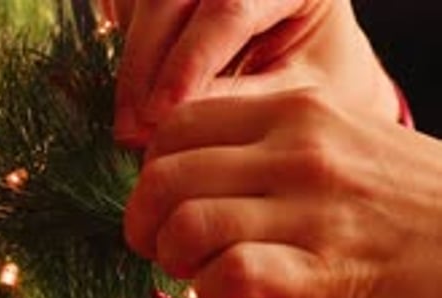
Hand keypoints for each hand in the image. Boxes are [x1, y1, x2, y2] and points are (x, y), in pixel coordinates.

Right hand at [106, 0, 396, 144]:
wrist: (322, 94)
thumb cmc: (323, 94)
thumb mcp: (293, 100)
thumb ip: (239, 103)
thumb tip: (172, 121)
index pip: (229, 5)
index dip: (189, 61)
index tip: (160, 115)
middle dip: (145, 65)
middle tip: (133, 132)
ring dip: (131, 63)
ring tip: (130, 127)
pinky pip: (131, 5)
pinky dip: (126, 50)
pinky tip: (133, 99)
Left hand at [125, 88, 441, 297]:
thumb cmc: (412, 199)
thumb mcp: (343, 138)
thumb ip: (271, 142)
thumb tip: (196, 170)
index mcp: (296, 108)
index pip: (177, 126)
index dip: (151, 173)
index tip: (163, 207)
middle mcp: (298, 149)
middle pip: (166, 177)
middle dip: (145, 224)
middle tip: (162, 250)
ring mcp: (312, 210)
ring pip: (189, 226)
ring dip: (176, 262)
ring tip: (199, 276)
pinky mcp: (325, 272)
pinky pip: (231, 275)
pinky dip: (213, 295)